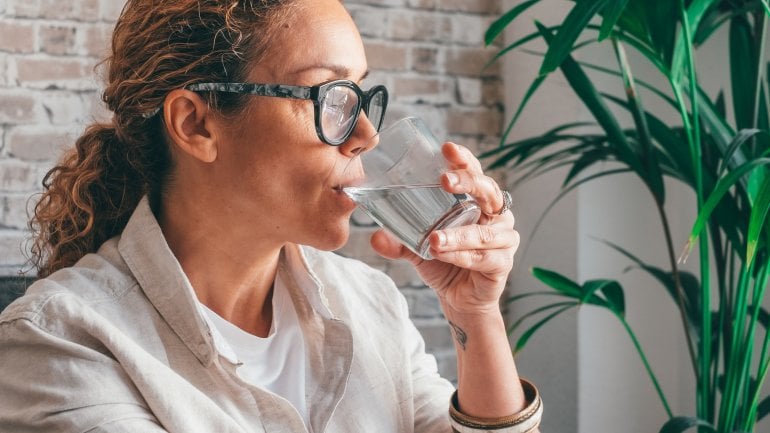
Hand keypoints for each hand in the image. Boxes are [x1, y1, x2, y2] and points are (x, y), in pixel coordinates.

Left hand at [371, 142, 519, 314]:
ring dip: (458, 235)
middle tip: (444, 181)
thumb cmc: (445, 263)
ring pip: (484, 231)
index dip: (463, 159)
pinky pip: (484, 257)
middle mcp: (495, 215)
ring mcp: (503, 239)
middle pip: (487, 190)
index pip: (474, 172)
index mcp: (477, 201)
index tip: (446, 148)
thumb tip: (375, 236)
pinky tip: (445, 255)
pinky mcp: (502, 263)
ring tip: (433, 239)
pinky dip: (463, 256)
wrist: (460, 299)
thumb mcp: (417, 248)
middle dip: (467, 182)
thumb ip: (398, 241)